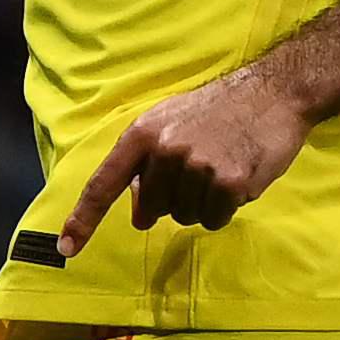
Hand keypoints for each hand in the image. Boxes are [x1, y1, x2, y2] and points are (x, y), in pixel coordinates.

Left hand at [60, 68, 310, 250]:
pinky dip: (226, 208)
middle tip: (199, 170)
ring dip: (203, 203)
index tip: (67, 247)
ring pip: (186, 217)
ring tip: (221, 166)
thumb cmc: (215, 111)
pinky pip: (215, 219)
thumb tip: (140, 218)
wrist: (272, 92)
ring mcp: (197, 166)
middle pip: (155, 209)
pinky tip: (238, 177)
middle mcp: (165, 150)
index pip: (104, 183)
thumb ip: (146, 169)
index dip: (84, 218)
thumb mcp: (170, 127)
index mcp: (142, 134)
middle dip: (174, 199)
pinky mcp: (229, 181)